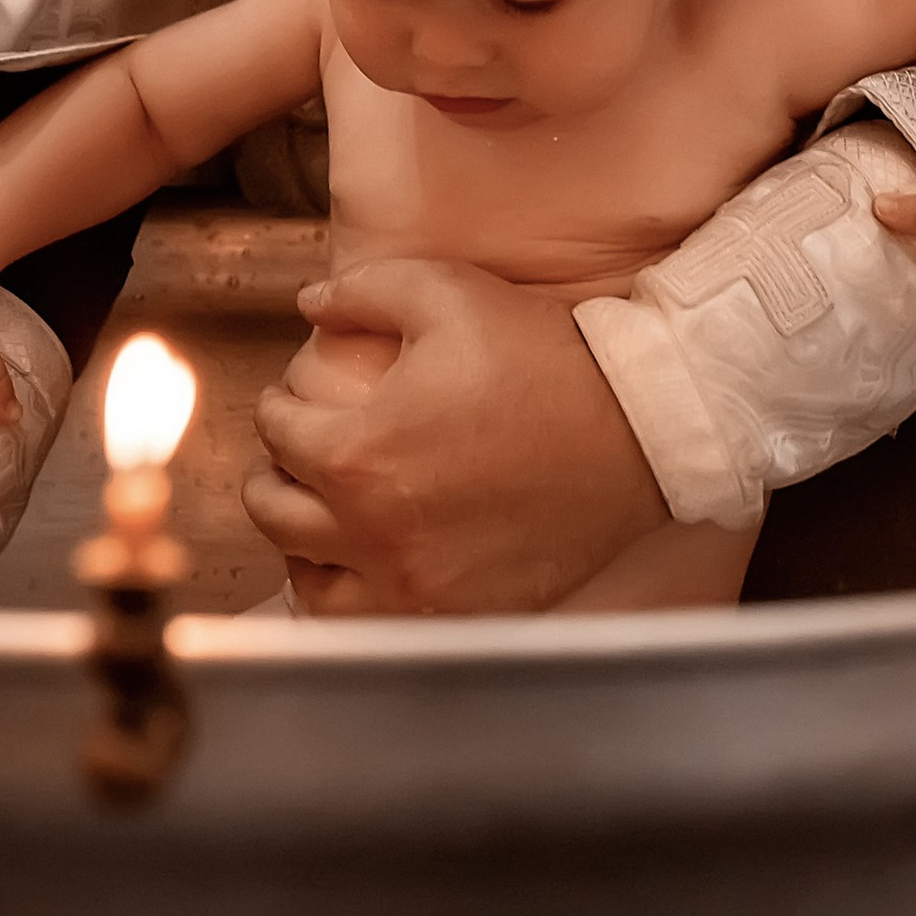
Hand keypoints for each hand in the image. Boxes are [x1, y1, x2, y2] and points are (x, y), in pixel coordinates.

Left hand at [245, 258, 668, 613]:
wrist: (641, 427)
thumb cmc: (544, 356)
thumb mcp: (445, 292)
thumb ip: (359, 291)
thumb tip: (309, 307)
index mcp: (358, 454)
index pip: (276, 433)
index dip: (279, 404)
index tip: (295, 398)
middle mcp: (374, 533)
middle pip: (274, 512)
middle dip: (276, 472)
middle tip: (298, 452)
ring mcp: (417, 586)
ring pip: (310, 585)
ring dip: (301, 544)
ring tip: (319, 515)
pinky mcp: (460, 612)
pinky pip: (374, 624)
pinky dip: (354, 595)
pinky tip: (366, 565)